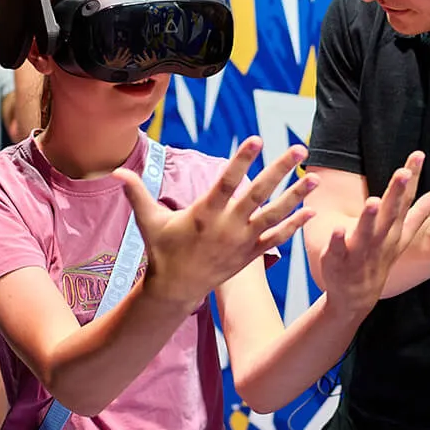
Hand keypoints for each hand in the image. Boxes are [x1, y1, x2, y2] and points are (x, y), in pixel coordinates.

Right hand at [115, 138, 316, 307]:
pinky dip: (294, 225)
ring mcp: (241, 241)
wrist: (175, 290)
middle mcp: (227, 226)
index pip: (227, 180)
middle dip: (280, 170)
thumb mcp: (147, 222)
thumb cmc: (162, 251)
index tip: (257, 138)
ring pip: (274, 215)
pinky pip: (276, 238)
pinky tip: (311, 211)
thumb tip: (116, 171)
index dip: (242, 159)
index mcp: (205, 213)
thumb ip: (137, 193)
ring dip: (296, 196)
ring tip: (314, 178)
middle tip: (299, 149)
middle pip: (258, 193)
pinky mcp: (250, 255)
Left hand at [316, 152, 429, 313]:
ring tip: (373, 201)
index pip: (406, 200)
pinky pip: (338, 250)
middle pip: (391, 213)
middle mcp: (381, 238)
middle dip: (396, 193)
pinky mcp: (339, 260)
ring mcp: (361, 250)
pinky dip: (338, 240)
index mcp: (395, 229)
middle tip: (403, 172)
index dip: (413, 177)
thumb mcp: (403, 236)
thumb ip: (419, 212)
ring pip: (367, 232)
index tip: (418, 154)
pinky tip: (338, 228)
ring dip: (370, 218)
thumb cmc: (380, 259)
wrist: (357, 296)